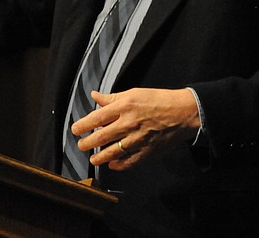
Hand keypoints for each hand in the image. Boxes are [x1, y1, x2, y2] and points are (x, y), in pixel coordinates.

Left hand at [71, 88, 200, 171]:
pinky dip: (118, 165)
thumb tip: (95, 96)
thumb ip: (112, 97)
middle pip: (101, 137)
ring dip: (99, 157)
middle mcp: (128, 124)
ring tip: (93, 158)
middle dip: (87, 143)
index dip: (83, 125)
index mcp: (124, 106)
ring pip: (112, 152)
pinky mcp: (147, 151)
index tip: (75, 129)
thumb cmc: (159, 100)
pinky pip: (129, 162)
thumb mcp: (134, 92)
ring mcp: (137, 139)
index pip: (97, 117)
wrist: (183, 113)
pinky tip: (112, 164)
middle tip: (80, 145)